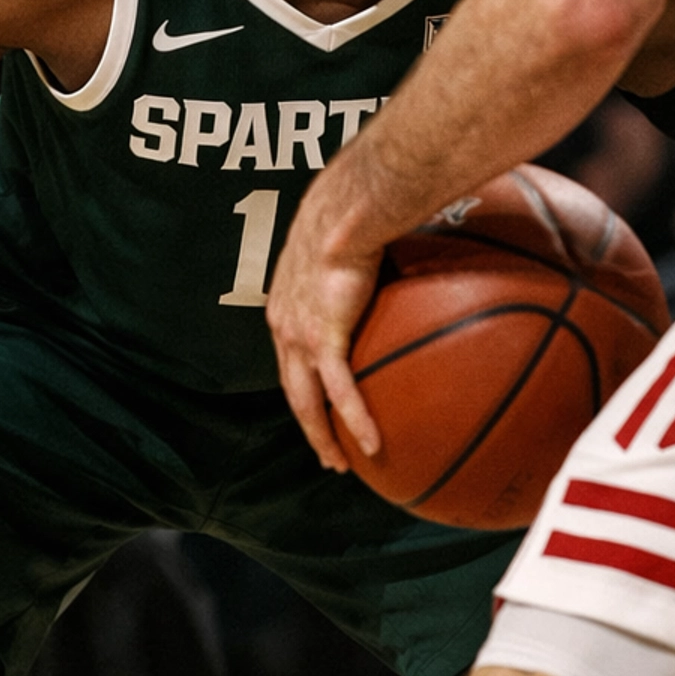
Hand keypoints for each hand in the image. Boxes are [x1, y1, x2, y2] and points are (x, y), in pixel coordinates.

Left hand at [267, 197, 384, 474]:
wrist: (345, 211)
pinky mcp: (324, 339)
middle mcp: (284, 326)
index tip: (314, 406)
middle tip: (325, 452)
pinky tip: (371, 444)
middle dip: (308, 424)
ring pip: (307, 402)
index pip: (289, 357)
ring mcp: (300, 336)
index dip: (300, 385)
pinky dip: (355, 421)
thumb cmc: (349, 215)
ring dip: (323, 436)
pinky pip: (341, 393)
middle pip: (292, 389)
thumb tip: (390, 260)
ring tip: (340, 464)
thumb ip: (359, 263)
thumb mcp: (345, 245)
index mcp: (285, 305)